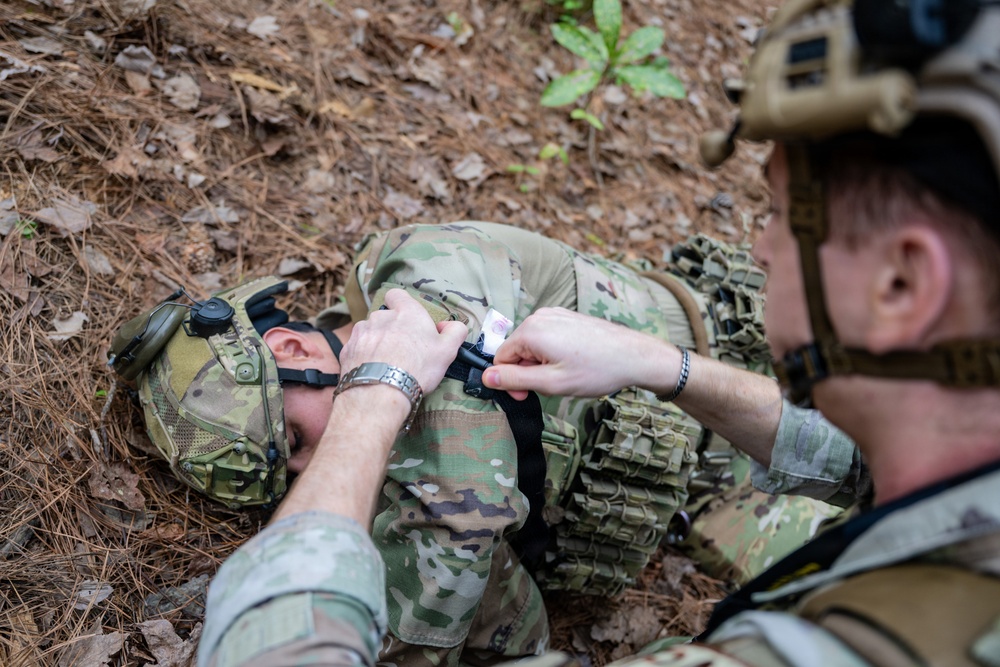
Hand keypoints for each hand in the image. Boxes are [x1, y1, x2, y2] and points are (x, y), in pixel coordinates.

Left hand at [339, 289, 467, 393]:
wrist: (380, 392)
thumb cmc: (417, 368)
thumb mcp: (447, 350)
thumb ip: (455, 332)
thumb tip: (453, 325)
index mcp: (406, 312)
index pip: (397, 294)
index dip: (401, 304)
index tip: (408, 320)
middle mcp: (381, 317)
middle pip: (384, 317)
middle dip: (390, 329)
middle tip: (402, 350)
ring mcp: (361, 332)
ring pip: (369, 332)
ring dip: (376, 342)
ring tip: (385, 364)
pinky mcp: (347, 349)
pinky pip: (357, 349)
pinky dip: (363, 357)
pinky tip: (372, 371)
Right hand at [482, 308, 672, 398]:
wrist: (633, 356)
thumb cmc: (597, 370)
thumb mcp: (551, 383)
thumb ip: (515, 380)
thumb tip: (486, 377)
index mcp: (531, 331)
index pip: (500, 359)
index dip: (511, 381)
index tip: (530, 394)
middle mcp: (539, 317)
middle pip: (515, 351)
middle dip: (527, 372)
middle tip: (552, 385)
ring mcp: (554, 314)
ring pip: (531, 346)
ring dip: (541, 363)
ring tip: (566, 372)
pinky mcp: (566, 316)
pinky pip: (546, 338)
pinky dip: (552, 353)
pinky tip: (572, 361)